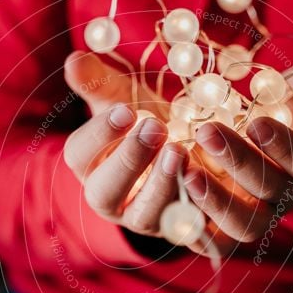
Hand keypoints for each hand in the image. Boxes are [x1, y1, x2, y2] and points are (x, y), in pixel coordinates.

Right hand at [62, 50, 186, 236]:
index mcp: (92, 167)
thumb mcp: (126, 99)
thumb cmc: (152, 124)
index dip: (98, 135)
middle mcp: (115, 202)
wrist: (193, 157)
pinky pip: (193, 232)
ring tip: (182, 151)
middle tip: (155, 127)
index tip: (124, 110)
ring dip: (164, 186)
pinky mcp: (189, 232)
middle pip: (105, 193)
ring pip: (148, 217)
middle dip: (128, 161)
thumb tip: (75, 59)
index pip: (79, 156)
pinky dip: (204, 208)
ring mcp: (150, 222)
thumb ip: (101, 82)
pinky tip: (217, 177)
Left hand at [184, 61, 292, 253]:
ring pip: (244, 226)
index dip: (284, 146)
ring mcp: (255, 215)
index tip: (257, 123)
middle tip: (206, 130)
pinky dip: (193, 229)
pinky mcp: (222, 230)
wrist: (249, 137)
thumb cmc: (278, 106)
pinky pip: (213, 243)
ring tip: (185, 169)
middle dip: (239, 161)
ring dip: (215, 201)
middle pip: (270, 190)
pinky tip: (171, 201)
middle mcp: (286, 196)